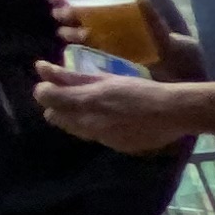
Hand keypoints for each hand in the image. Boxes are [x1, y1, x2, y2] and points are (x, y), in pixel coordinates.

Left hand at [34, 56, 202, 152]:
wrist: (172, 113)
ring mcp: (99, 138)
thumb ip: (73, 76)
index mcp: (84, 101)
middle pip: (54, 116)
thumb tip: (42, 69)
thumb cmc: (141, 89)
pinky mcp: (114, 146)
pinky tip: (114, 119)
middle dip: (58, 105)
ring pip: (72, 128)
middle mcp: (87, 123)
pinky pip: (94, 136)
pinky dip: (96, 126)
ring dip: (75, 117)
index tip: (53, 82)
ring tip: (94, 106)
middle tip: (73, 94)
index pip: (45, 97)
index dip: (44, 89)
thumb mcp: (106, 79)